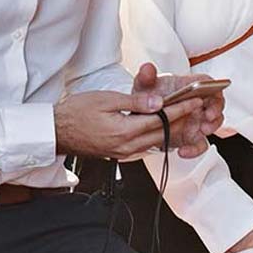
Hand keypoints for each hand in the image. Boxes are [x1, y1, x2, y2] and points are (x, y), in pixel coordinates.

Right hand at [53, 86, 215, 162]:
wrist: (56, 131)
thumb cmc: (76, 112)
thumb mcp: (105, 99)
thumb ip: (134, 102)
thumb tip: (157, 102)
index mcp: (124, 131)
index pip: (160, 119)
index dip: (180, 109)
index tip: (194, 100)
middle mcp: (126, 146)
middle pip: (162, 133)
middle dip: (181, 119)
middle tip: (196, 106)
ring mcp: (123, 153)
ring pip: (155, 141)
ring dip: (171, 129)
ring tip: (184, 116)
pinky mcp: (119, 153)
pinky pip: (145, 147)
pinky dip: (157, 137)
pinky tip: (161, 128)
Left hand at [131, 62, 224, 156]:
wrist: (141, 117)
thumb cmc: (148, 97)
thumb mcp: (144, 86)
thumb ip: (146, 77)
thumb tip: (147, 68)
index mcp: (188, 87)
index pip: (207, 83)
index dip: (213, 87)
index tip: (211, 93)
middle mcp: (196, 103)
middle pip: (216, 103)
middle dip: (216, 109)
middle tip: (209, 115)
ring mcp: (196, 120)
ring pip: (213, 123)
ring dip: (211, 127)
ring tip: (203, 130)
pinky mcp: (191, 137)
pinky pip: (199, 145)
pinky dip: (194, 150)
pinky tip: (183, 151)